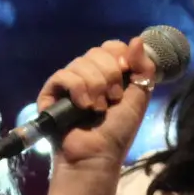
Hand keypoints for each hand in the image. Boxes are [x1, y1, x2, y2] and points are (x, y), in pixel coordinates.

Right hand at [37, 37, 157, 176]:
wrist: (97, 155)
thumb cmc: (117, 132)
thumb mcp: (139, 98)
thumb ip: (143, 69)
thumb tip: (137, 39)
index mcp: (108, 74)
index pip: (111, 46)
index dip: (120, 56)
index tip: (126, 73)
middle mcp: (87, 75)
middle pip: (97, 52)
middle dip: (110, 75)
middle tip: (113, 99)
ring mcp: (68, 83)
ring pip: (81, 62)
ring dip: (96, 86)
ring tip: (98, 109)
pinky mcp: (51, 93)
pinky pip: (64, 75)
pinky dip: (77, 89)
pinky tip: (83, 106)